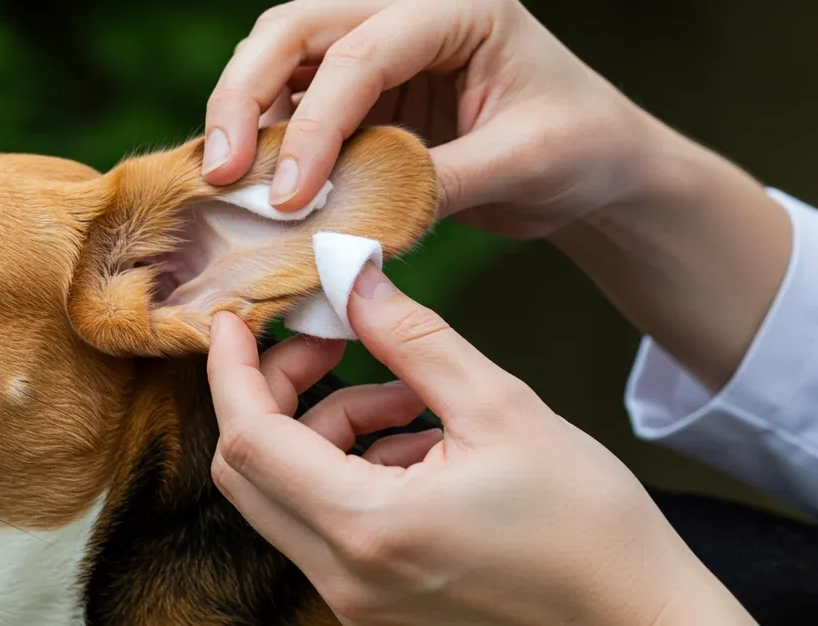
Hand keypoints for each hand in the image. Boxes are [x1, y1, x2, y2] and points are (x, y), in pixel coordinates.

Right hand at [203, 0, 682, 238]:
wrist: (596, 156)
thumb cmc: (578, 148)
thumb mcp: (521, 164)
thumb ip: (436, 184)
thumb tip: (344, 224)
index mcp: (458, 3)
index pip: (361, 54)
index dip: (314, 126)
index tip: (288, 198)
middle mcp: (409, 3)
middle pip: (296, 29)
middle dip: (246, 96)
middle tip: (221, 171)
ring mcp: (381, 34)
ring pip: (280, 52)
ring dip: (246, 112)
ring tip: (227, 181)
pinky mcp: (364, 78)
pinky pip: (296, 93)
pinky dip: (269, 133)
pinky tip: (255, 178)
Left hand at [207, 265, 753, 624]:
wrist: (638, 620)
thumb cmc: (587, 523)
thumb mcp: (499, 407)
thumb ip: (413, 338)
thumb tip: (352, 279)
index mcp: (367, 526)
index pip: (249, 440)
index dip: (232, 370)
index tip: (238, 320)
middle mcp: (344, 574)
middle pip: (250, 470)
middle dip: (275, 393)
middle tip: (331, 343)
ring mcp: (355, 598)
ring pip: (289, 492)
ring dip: (331, 426)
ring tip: (413, 396)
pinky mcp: (374, 602)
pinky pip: (327, 519)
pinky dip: (354, 467)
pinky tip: (421, 443)